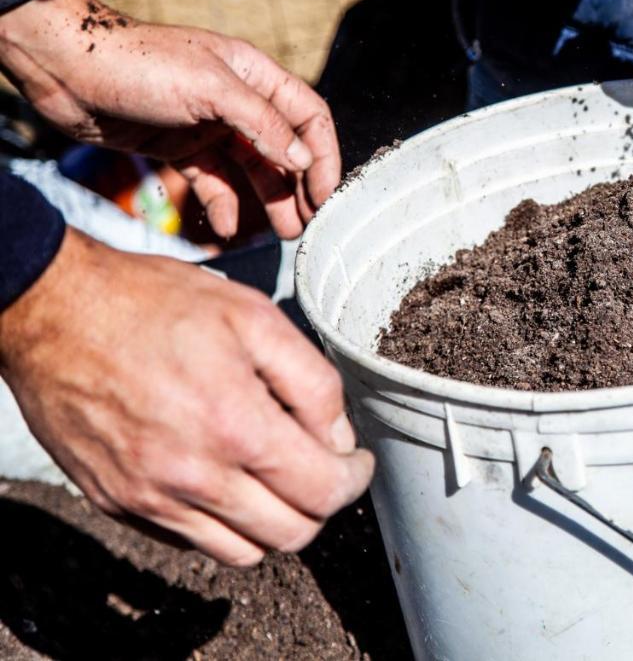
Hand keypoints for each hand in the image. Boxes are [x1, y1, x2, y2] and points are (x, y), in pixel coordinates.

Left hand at [0, 0, 338, 239]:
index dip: (324, 154)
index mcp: (254, 74)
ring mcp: (209, 125)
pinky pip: (213, 182)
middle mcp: (237, 100)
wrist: (65, 70)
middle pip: (286, 148)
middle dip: (302, 185)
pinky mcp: (180, 147)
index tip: (328, 193)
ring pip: (253, 169)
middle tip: (313, 222)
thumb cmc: (138, 64)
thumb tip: (302, 159)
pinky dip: (222, 205)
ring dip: (271, 201)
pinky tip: (223, 228)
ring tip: (287, 233)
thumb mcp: (211, 88)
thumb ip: (262, 124)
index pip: (308, 116)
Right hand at [0, 228, 374, 564]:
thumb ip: (311, 382)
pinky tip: (223, 474)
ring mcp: (150, 497)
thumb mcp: (253, 317)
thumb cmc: (152, 304)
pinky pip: (189, 541)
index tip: (355, 461)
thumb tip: (337, 436)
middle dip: (319, 504)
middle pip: (290, 534)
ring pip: (242, 550)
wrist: (54, 311)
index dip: (354, 478)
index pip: (323, 491)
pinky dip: (220, 521)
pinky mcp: (117, 502)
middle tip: (321, 469)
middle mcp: (192, 475)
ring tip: (273, 473)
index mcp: (234, 426)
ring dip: (271, 520)